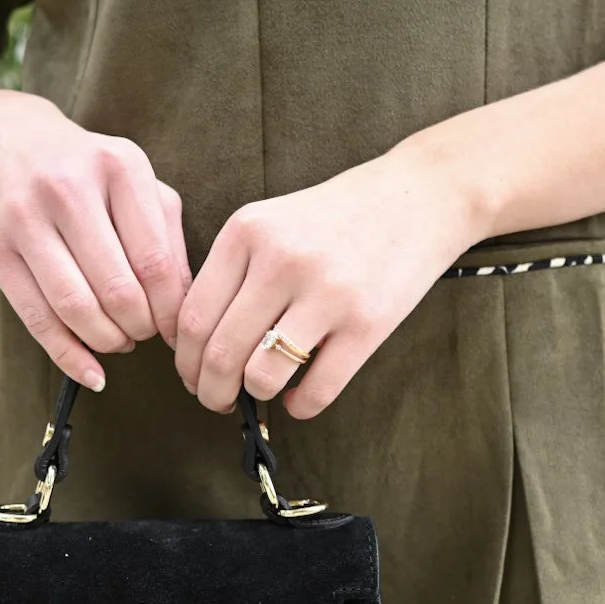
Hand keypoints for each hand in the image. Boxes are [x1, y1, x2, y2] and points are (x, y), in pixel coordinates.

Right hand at [0, 91, 190, 389]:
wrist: (5, 142)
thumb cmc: (87, 172)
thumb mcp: (136, 183)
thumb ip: (168, 238)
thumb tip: (183, 311)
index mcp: (119, 167)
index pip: (155, 262)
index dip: (170, 311)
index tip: (176, 331)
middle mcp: (69, 187)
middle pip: (117, 290)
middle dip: (139, 328)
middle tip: (144, 334)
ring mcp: (26, 217)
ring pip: (75, 308)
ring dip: (107, 341)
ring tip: (119, 341)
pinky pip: (36, 319)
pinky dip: (68, 356)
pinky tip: (92, 372)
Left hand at [174, 147, 475, 417]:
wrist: (419, 197)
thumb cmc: (337, 217)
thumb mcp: (272, 222)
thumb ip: (232, 272)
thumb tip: (195, 345)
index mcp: (247, 232)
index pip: (193, 317)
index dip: (185, 361)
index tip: (192, 375)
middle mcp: (282, 260)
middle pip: (220, 355)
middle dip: (210, 392)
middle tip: (217, 400)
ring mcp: (327, 293)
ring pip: (261, 377)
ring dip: (252, 398)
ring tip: (259, 393)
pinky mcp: (367, 324)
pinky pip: (316, 391)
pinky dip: (299, 406)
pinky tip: (298, 395)